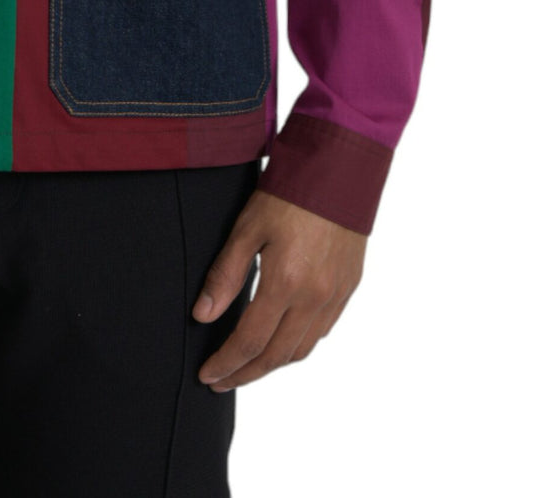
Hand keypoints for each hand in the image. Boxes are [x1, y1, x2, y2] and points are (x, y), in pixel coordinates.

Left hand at [192, 189, 365, 390]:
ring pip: (303, 349)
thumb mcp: (247, 227)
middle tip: (221, 381)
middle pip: (277, 356)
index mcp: (286, 283)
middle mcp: (315, 298)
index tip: (207, 375)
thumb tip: (203, 315)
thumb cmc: (289, 193)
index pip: (250, 341)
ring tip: (247, 366)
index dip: (227, 363)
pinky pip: (322, 331)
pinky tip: (282, 340)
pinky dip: (299, 345)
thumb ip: (225, 275)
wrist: (340, 170)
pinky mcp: (348, 288)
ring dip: (273, 364)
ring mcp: (335, 296)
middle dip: (246, 373)